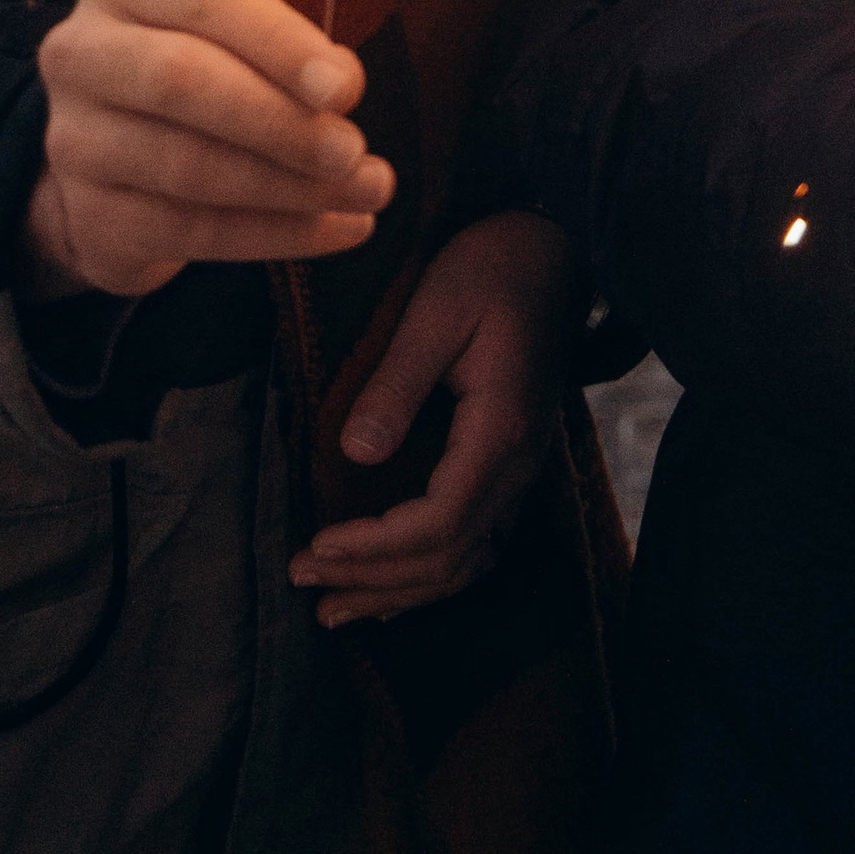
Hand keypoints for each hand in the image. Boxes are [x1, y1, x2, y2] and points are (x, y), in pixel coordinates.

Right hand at [21, 0, 392, 299]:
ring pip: (189, 166)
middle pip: (181, 80)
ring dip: (291, 187)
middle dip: (279, 120)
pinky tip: (336, 229)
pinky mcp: (88, 215)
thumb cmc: (194, 76)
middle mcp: (81, 55)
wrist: (111, 165)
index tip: (345, 87)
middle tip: (354, 152)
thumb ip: (284, 49)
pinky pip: (190, 230)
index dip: (279, 42)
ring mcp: (74, 140)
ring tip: (366, 193)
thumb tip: (340, 85)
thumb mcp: (232, 39)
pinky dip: (275, 234)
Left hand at [289, 212, 576, 626]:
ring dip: (401, 592)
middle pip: (450, 556)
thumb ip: (397, 383)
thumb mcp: (436, 309)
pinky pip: (478, 542)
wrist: (552, 247)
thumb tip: (355, 453)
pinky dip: (433, 574)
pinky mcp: (513, 461)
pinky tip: (393, 586)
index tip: (316, 546)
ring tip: (335, 607)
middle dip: (374, 579)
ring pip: (468, 561)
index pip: (439, 521)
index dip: (375, 547)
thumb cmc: (492, 267)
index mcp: (501, 428)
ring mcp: (523, 467)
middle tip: (302, 579)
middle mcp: (520, 462)